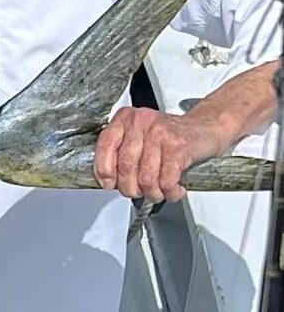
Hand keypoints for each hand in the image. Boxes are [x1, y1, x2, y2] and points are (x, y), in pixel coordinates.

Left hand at [94, 106, 222, 205]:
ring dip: (152, 193)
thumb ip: (121, 152)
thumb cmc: (170, 137)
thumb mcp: (140, 138)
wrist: (205, 128)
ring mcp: (160, 133)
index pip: (105, 145)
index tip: (109, 183)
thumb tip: (106, 180)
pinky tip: (174, 190)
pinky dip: (170, 193)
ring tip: (158, 193)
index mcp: (127, 118)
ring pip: (146, 178)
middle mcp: (142, 121)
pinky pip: (167, 181)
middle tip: (138, 192)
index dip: (104, 170)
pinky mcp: (178, 147)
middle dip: (130, 188)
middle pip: (125, 166)